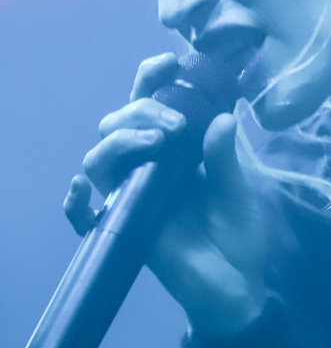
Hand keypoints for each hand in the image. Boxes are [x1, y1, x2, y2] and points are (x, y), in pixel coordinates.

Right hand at [65, 53, 267, 336]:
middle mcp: (148, 166)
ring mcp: (131, 194)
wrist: (235, 285)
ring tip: (158, 142)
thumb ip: (225, 157)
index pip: (154, 103)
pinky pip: (84, 212)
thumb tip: (223, 116)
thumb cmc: (238, 234)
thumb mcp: (238, 191)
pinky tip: (86, 189)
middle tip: (177, 124)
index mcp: (176, 149)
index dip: (153, 78)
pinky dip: (76, 201)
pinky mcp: (122, 225)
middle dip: (142, 110)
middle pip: (119, 122)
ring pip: (100, 156)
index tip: (171, 61)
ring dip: (122, 139)